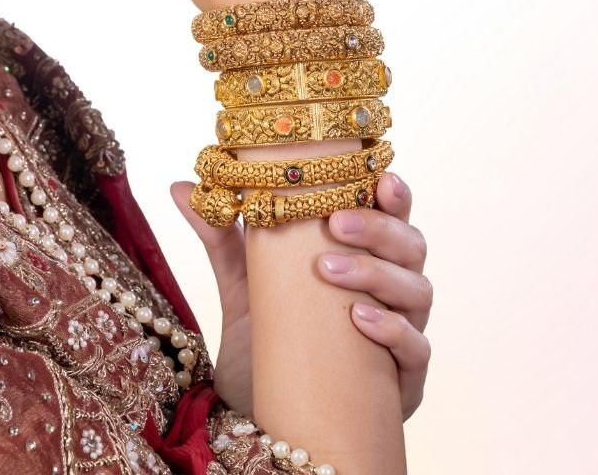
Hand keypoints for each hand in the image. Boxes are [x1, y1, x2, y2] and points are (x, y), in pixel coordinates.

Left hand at [169, 171, 431, 420]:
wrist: (268, 422)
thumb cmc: (272, 345)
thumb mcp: (244, 288)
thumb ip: (222, 238)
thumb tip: (180, 187)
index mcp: (367, 257)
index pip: (393, 216)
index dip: (394, 194)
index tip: (378, 176)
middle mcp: (393, 290)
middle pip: (411, 245)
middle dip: (379, 228)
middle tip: (336, 222)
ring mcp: (404, 334)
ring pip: (417, 290)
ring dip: (377, 273)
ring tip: (329, 269)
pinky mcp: (405, 382)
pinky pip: (417, 349)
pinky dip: (393, 330)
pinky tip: (360, 319)